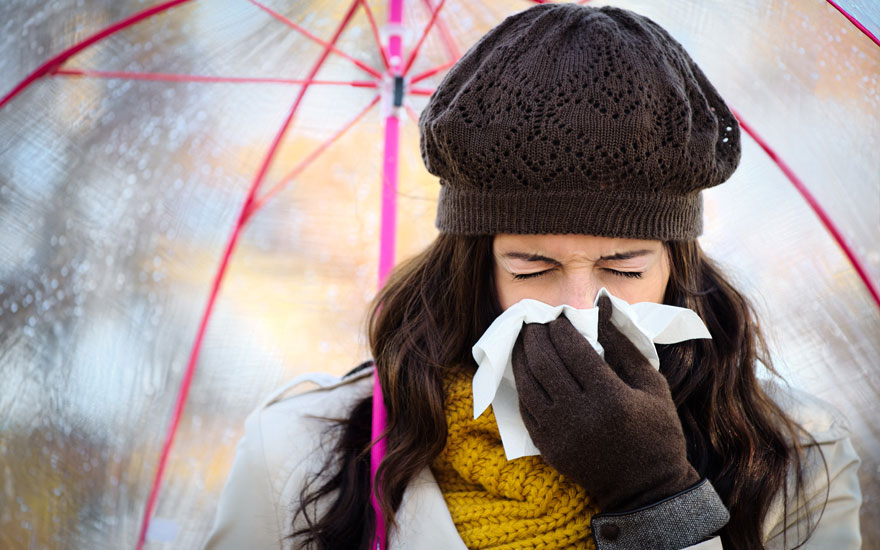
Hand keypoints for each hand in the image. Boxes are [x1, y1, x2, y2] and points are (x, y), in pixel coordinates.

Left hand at [511, 295, 699, 511]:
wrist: (646, 489)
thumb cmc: (656, 432)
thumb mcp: (652, 385)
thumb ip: (623, 344)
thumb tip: (601, 305)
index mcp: (610, 398)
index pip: (573, 350)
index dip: (560, 328)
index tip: (558, 316)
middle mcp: (580, 415)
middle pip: (545, 364)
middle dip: (535, 336)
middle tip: (534, 321)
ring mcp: (560, 434)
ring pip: (527, 385)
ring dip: (521, 357)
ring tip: (524, 339)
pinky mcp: (548, 448)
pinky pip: (525, 409)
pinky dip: (522, 385)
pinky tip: (524, 370)